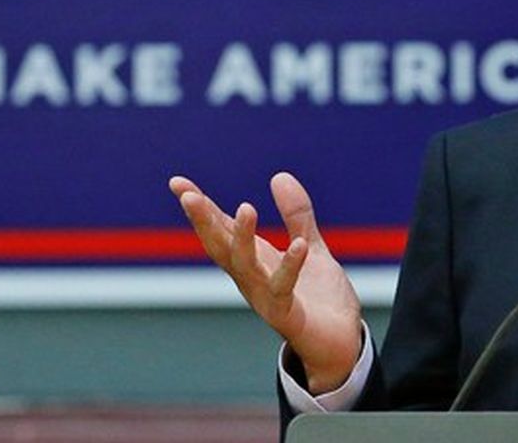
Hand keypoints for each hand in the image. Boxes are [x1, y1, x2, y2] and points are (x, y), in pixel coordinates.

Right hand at [170, 172, 365, 391]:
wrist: (340, 343)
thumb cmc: (318, 297)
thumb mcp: (309, 245)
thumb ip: (296, 215)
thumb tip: (279, 176)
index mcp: (254, 260)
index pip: (221, 229)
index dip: (201, 207)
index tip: (177, 182)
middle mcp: (251, 278)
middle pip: (220, 247)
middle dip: (204, 222)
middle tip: (189, 195)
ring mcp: (265, 297)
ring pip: (245, 267)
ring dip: (242, 238)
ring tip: (246, 207)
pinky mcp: (287, 314)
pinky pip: (283, 289)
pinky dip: (289, 267)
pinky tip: (299, 245)